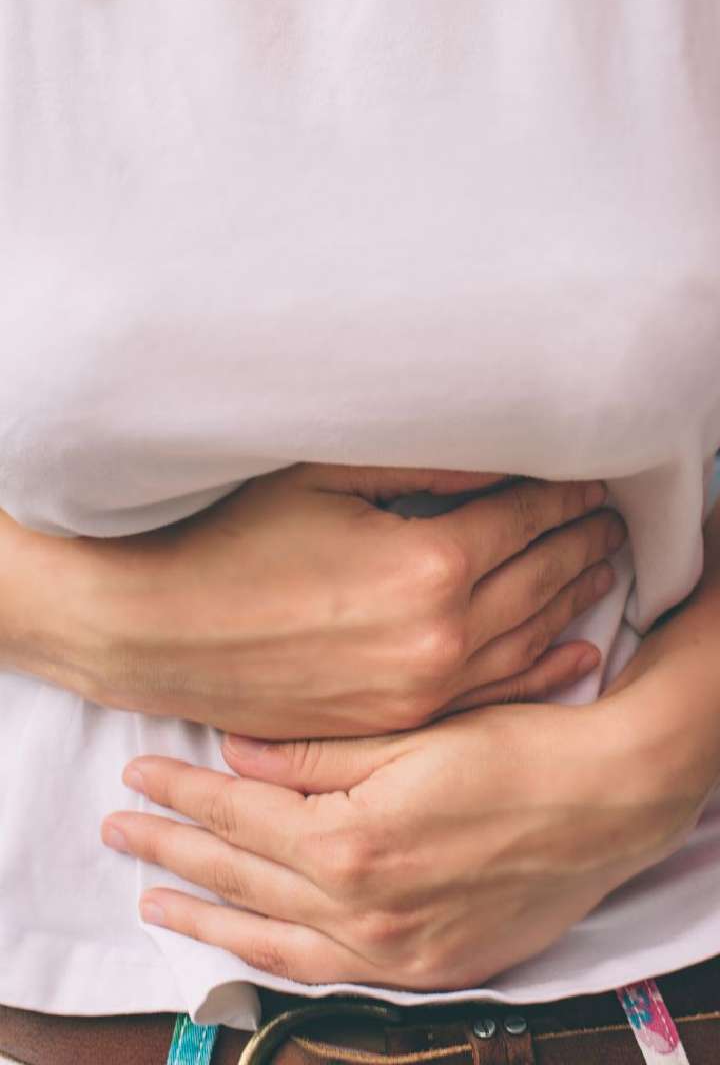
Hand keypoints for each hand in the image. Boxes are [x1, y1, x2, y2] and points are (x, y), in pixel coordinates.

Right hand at [66, 462, 621, 736]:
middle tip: (610, 517)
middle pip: (539, 577)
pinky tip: (574, 653)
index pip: (527, 517)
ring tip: (603, 566)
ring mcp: (420, 689)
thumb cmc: (227, 538)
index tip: (590, 478)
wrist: (151, 627)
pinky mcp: (396, 721)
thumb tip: (498, 456)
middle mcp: (439, 635)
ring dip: (573, 598)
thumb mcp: (323, 474)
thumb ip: (422, 465)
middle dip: (582, 540)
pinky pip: (492, 695)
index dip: (564, 494)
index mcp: (427, 563)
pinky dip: (542, 671)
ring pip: (528, 638)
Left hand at [102, 698, 693, 989]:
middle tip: (117, 831)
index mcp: (350, 839)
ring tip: (151, 905)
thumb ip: (313, 751)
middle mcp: (361, 908)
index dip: (180, 792)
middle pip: (240, 879)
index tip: (137, 774)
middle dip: (171, 852)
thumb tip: (234, 752)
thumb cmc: (512, 753)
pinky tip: (242, 948)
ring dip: (205, 919)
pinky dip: (272, 958)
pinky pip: (325, 973)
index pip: (237, 816)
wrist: (604, 805)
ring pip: (271, 939)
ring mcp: (392, 950)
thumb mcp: (409, 734)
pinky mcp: (423, 970)